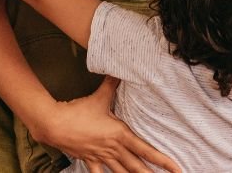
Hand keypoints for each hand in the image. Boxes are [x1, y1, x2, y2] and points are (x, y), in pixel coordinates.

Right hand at [33, 77, 180, 172]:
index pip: (146, 150)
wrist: (55, 124)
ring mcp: (102, 157)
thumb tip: (120, 69)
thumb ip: (112, 83)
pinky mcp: (90, 160)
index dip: (163, 160)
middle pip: (137, 167)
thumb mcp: (99, 97)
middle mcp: (114, 149)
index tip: (176, 168)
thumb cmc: (78, 112)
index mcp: (120, 135)